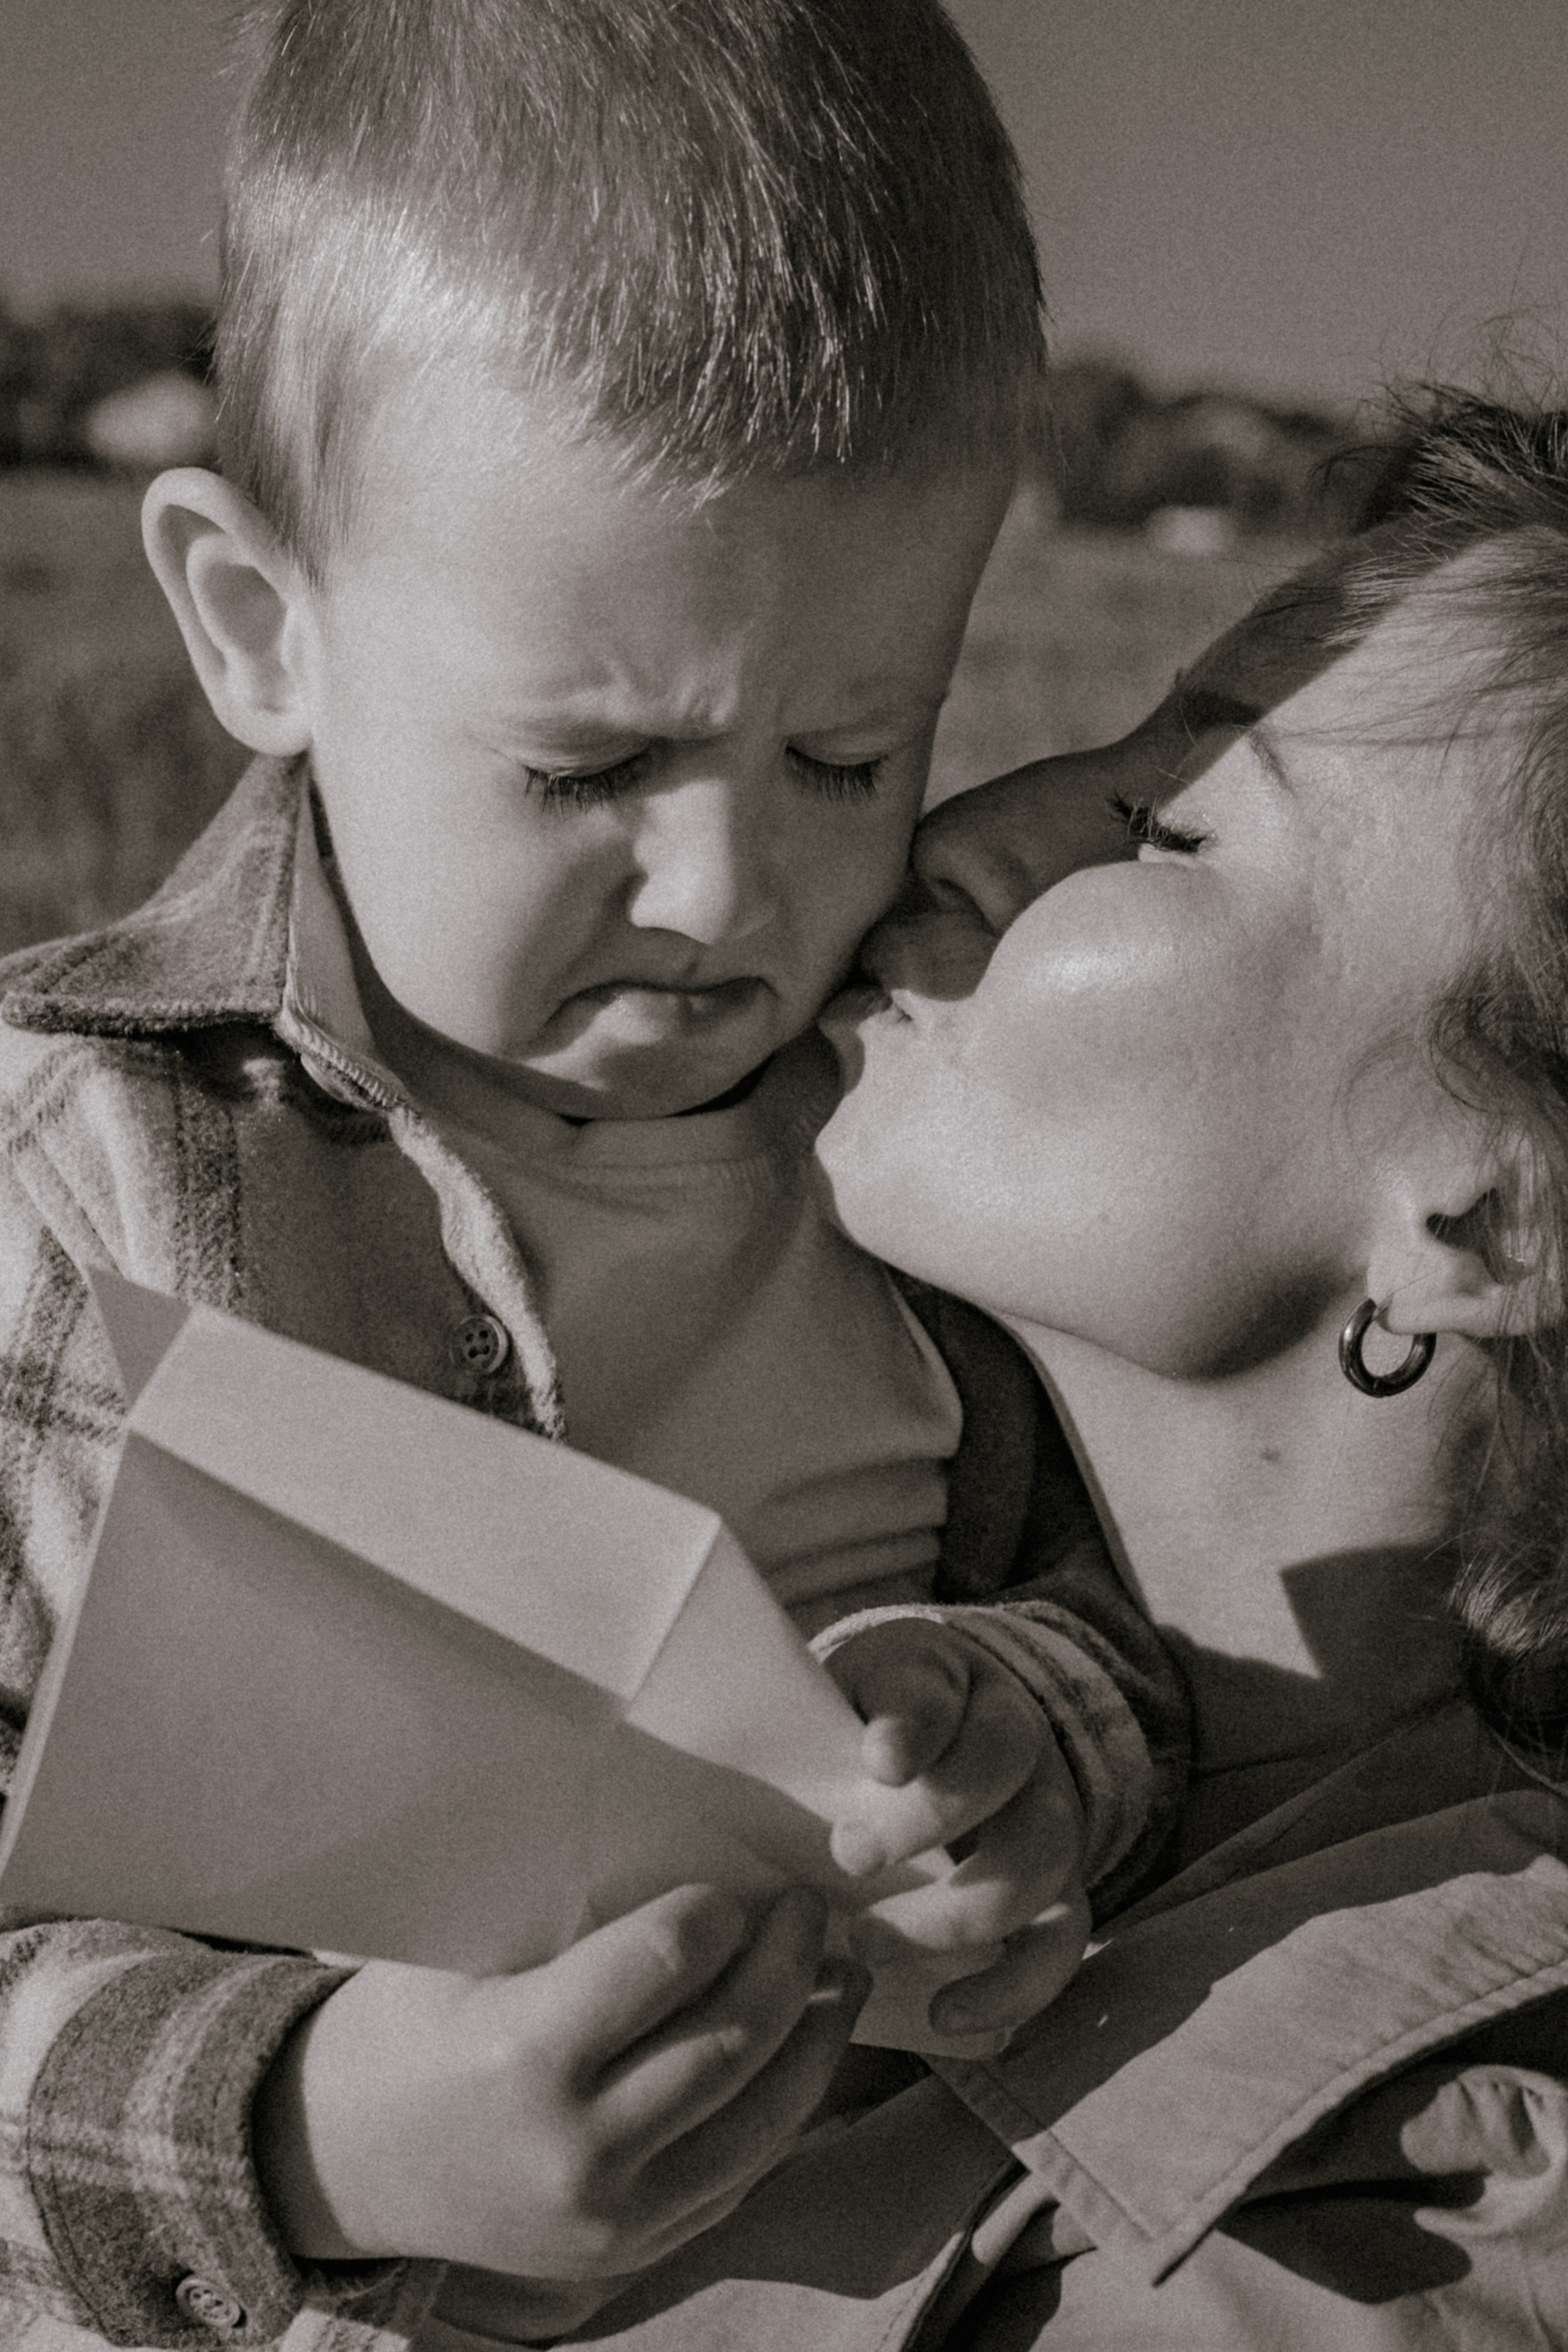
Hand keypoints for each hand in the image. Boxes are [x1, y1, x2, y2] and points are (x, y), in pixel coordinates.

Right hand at [252, 1884, 865, 2279]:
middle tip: (811, 1905)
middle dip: (789, 1962)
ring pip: (762, 2120)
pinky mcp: (631, 2252)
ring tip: (842, 1973)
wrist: (341, 2163)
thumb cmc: (403, 2026)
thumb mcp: (464, 1951)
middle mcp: (578, 2151)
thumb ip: (572, 1918)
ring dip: (816, 2036)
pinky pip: (740, 2174)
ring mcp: (613, 2218)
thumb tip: (695, 1852)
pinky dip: (783, 2107)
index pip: (667, 1963)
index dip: (716, 1912)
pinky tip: (802, 2050)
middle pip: (730, 2042)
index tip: (734, 1884)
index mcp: (525, 2058)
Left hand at [823, 1619, 1089, 2037]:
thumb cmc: (868, 1725)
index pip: (937, 1692)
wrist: (944, 1736)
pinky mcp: (1059, 1891)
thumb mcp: (845, 1694)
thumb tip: (814, 1752)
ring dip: (953, 1914)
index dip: (912, 1727)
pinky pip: (1059, 1944)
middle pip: (1001, 1770)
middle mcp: (1019, 1740)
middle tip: (847, 1858)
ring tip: (868, 1943)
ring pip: (1039, 1862)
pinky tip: (943, 2017)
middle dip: (928, 1821)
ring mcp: (1049, 1816)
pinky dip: (1010, 1989)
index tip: (876, 1763)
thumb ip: (830, 1717)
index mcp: (950, 1680)